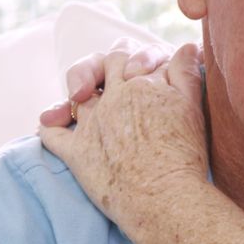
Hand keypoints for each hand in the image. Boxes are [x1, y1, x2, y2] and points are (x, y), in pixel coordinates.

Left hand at [39, 43, 207, 229]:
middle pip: (102, 66)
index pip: (130, 56)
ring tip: (81, 96)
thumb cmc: (185, 154)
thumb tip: (187, 46)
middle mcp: (112, 98)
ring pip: (76, 96)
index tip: (142, 67)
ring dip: (77, 92)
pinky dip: (50, 125)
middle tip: (113, 75)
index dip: (136, 58)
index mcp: (141, 84)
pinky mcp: (75, 153)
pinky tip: (54, 123)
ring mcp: (90, 124)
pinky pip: (52, 133)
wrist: (165, 198)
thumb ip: (186, 73)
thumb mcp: (193, 107)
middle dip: (103, 65)